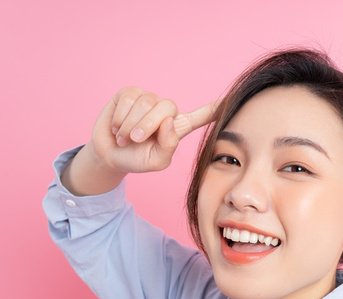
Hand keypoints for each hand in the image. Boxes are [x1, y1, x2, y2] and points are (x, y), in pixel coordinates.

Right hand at [89, 86, 218, 173]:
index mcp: (179, 127)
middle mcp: (166, 110)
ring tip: (124, 137)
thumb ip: (169, 145)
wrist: (110, 155)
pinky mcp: (130, 93)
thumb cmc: (137, 159)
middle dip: (147, 127)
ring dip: (130, 125)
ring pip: (145, 103)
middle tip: (134, 140)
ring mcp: (148, 99)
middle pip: (167, 108)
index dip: (216, 108)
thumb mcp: (156, 161)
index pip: (203, 115)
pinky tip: (116, 127)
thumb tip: (169, 121)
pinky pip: (127, 100)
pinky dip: (119, 118)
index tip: (232, 100)